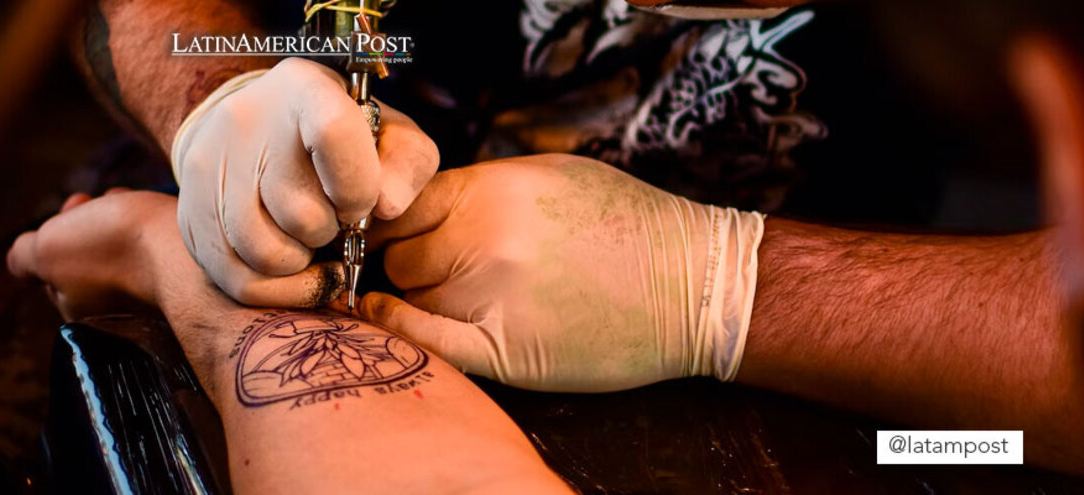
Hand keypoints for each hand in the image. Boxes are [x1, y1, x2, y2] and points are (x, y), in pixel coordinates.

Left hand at [6, 190, 174, 319]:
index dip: (60, 230)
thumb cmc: (113, 249)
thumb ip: (23, 255)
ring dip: (120, 220)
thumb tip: (20, 259)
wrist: (182, 248)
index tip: (75, 208)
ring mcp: (152, 296)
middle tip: (102, 206)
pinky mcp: (182, 279)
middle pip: (90, 255)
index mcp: (80, 309)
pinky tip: (155, 217)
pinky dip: (151, 227)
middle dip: (91, 223)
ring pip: (123, 247)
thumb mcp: (45, 249)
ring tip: (131, 206)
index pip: (56, 266)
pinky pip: (156, 247)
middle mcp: (116, 309)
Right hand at [171, 57, 438, 306]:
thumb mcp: (392, 138)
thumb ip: (406, 166)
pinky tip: (294, 265)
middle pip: (300, 213)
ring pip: (265, 253)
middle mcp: (246, 121)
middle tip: (333, 216)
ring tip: (309, 236)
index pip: (332, 133)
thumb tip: (385, 206)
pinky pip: (238, 279)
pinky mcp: (190, 211)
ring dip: (301, 261)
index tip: (360, 203)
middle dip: (331, 231)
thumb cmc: (346, 141)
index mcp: (306, 90)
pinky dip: (278, 288)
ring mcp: (209, 166)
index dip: (357, 187)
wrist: (266, 128)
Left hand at [360, 154, 764, 391]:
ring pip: (413, 297)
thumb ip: (482, 187)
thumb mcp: (553, 175)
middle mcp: (483, 239)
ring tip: (468, 295)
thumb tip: (423, 205)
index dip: (398, 221)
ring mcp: (491, 297)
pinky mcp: (504, 351)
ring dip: (425, 297)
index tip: (404, 233)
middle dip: (414, 262)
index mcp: (494, 189)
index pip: (404, 205)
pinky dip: (400, 329)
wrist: (694, 286)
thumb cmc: (630, 225)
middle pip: (402, 256)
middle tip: (447, 268)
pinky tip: (389, 319)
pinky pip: (423, 341)